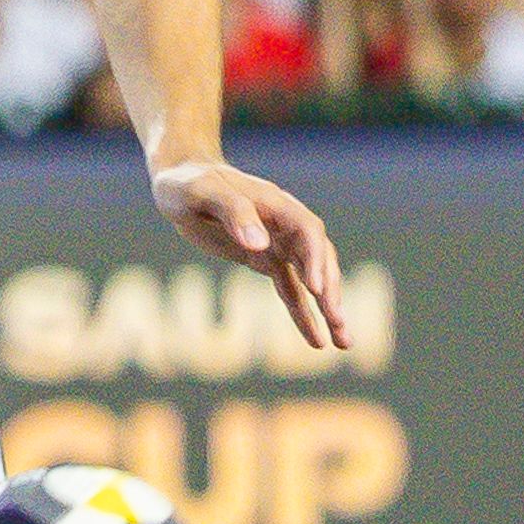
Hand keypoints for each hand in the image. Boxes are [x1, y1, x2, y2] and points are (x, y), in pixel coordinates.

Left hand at [155, 158, 345, 349]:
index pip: (307, 232)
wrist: (179, 181)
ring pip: (311, 280)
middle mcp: (284, 225)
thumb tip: (260, 244)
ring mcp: (277, 244)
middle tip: (339, 321)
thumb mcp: (202, 193)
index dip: (315, 259)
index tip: (317, 289)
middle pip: (318, 259)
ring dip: (327, 309)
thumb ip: (233, 213)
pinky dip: (303, 314)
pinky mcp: (265, 260)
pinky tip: (317, 341)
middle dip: (330, 291)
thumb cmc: (187, 183)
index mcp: (276, 204)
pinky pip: (290, 290)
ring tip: (344, 342)